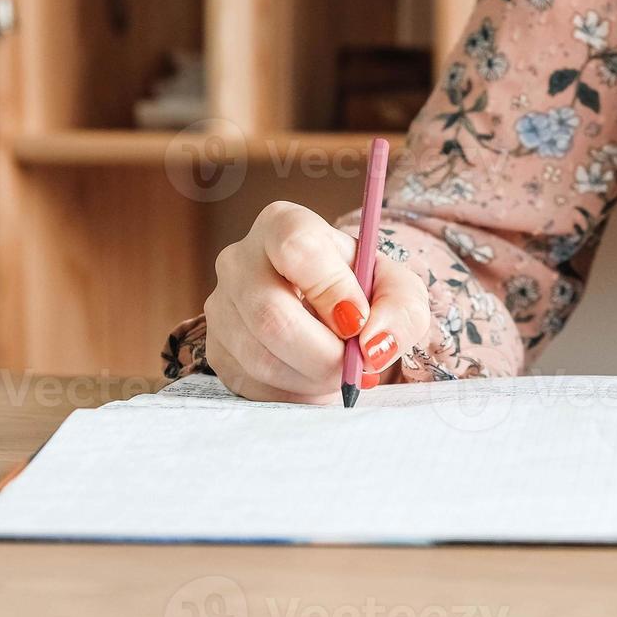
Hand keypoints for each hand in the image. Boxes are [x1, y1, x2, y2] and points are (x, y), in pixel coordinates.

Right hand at [203, 202, 430, 402]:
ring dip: (313, 377)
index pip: (296, 247)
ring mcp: (221, 306)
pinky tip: (311, 376)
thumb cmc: (362, 295)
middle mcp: (240, 259)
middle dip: (324, 352)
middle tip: (355, 362)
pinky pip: (253, 384)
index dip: (332, 289)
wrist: (331, 322)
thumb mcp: (397, 291)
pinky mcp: (216, 351)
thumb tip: (374, 343)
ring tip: (338, 368)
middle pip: (270, 313)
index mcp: (284, 225)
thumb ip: (400, 309)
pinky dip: (295, 392)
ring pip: (261, 357)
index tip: (358, 320)